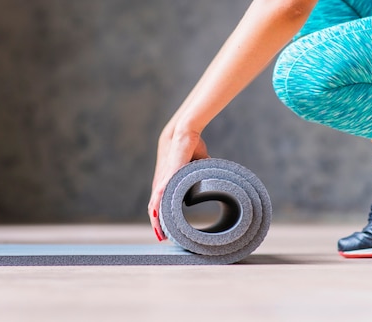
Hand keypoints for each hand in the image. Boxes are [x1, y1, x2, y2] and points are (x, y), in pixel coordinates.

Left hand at [148, 125, 208, 240]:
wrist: (186, 133)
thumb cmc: (191, 146)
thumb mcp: (198, 166)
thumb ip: (203, 174)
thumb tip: (216, 182)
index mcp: (168, 183)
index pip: (162, 205)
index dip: (164, 218)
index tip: (169, 231)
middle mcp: (162, 184)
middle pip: (156, 209)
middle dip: (158, 226)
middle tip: (163, 239)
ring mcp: (163, 181)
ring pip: (155, 206)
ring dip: (156, 222)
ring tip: (160, 236)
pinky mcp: (166, 177)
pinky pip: (158, 196)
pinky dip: (157, 209)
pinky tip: (156, 221)